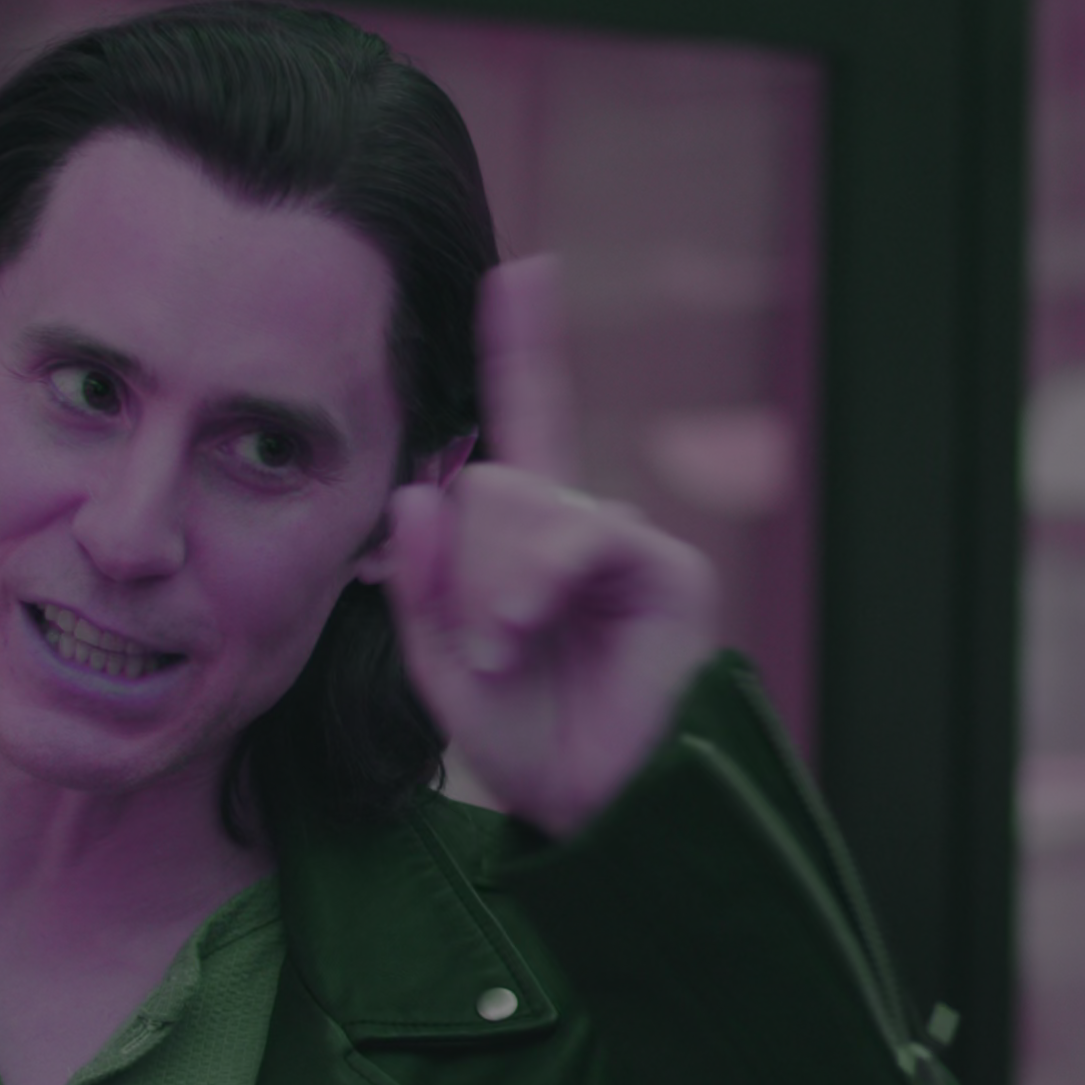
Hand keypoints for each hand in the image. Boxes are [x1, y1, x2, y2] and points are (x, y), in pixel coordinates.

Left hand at [383, 257, 719, 834]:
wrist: (599, 813)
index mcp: (528, 539)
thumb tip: (421, 491)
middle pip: (491, 487)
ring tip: (502, 656)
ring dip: (494, 590)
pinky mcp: (665, 567)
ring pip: (522, 509)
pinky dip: (539, 582)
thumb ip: (420, 583)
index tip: (524, 271)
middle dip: (464, 573)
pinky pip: (581, 535)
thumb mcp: (440, 666)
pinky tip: (523, 629)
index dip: (524, 345)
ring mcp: (623, 542)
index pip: (524, 424)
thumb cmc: (528, 743)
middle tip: (482, 651)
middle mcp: (580, 526)